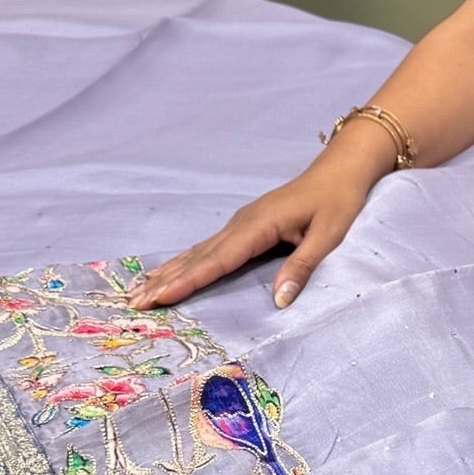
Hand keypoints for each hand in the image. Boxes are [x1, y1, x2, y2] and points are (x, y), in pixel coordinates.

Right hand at [131, 136, 391, 310]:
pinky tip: (168, 272)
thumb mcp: (328, 236)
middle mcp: (241, 223)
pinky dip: (184, 263)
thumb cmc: (337, 202)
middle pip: (198, 257)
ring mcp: (238, 223)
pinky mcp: (242, 225)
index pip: (218, 259)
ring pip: (196, 251)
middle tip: (135, 303)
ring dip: (167, 272)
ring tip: (138, 291)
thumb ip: (301, 267)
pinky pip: (206, 248)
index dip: (189, 280)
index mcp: (258, 225)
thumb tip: (280, 301)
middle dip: (166, 280)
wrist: (338, 171)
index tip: (162, 297)